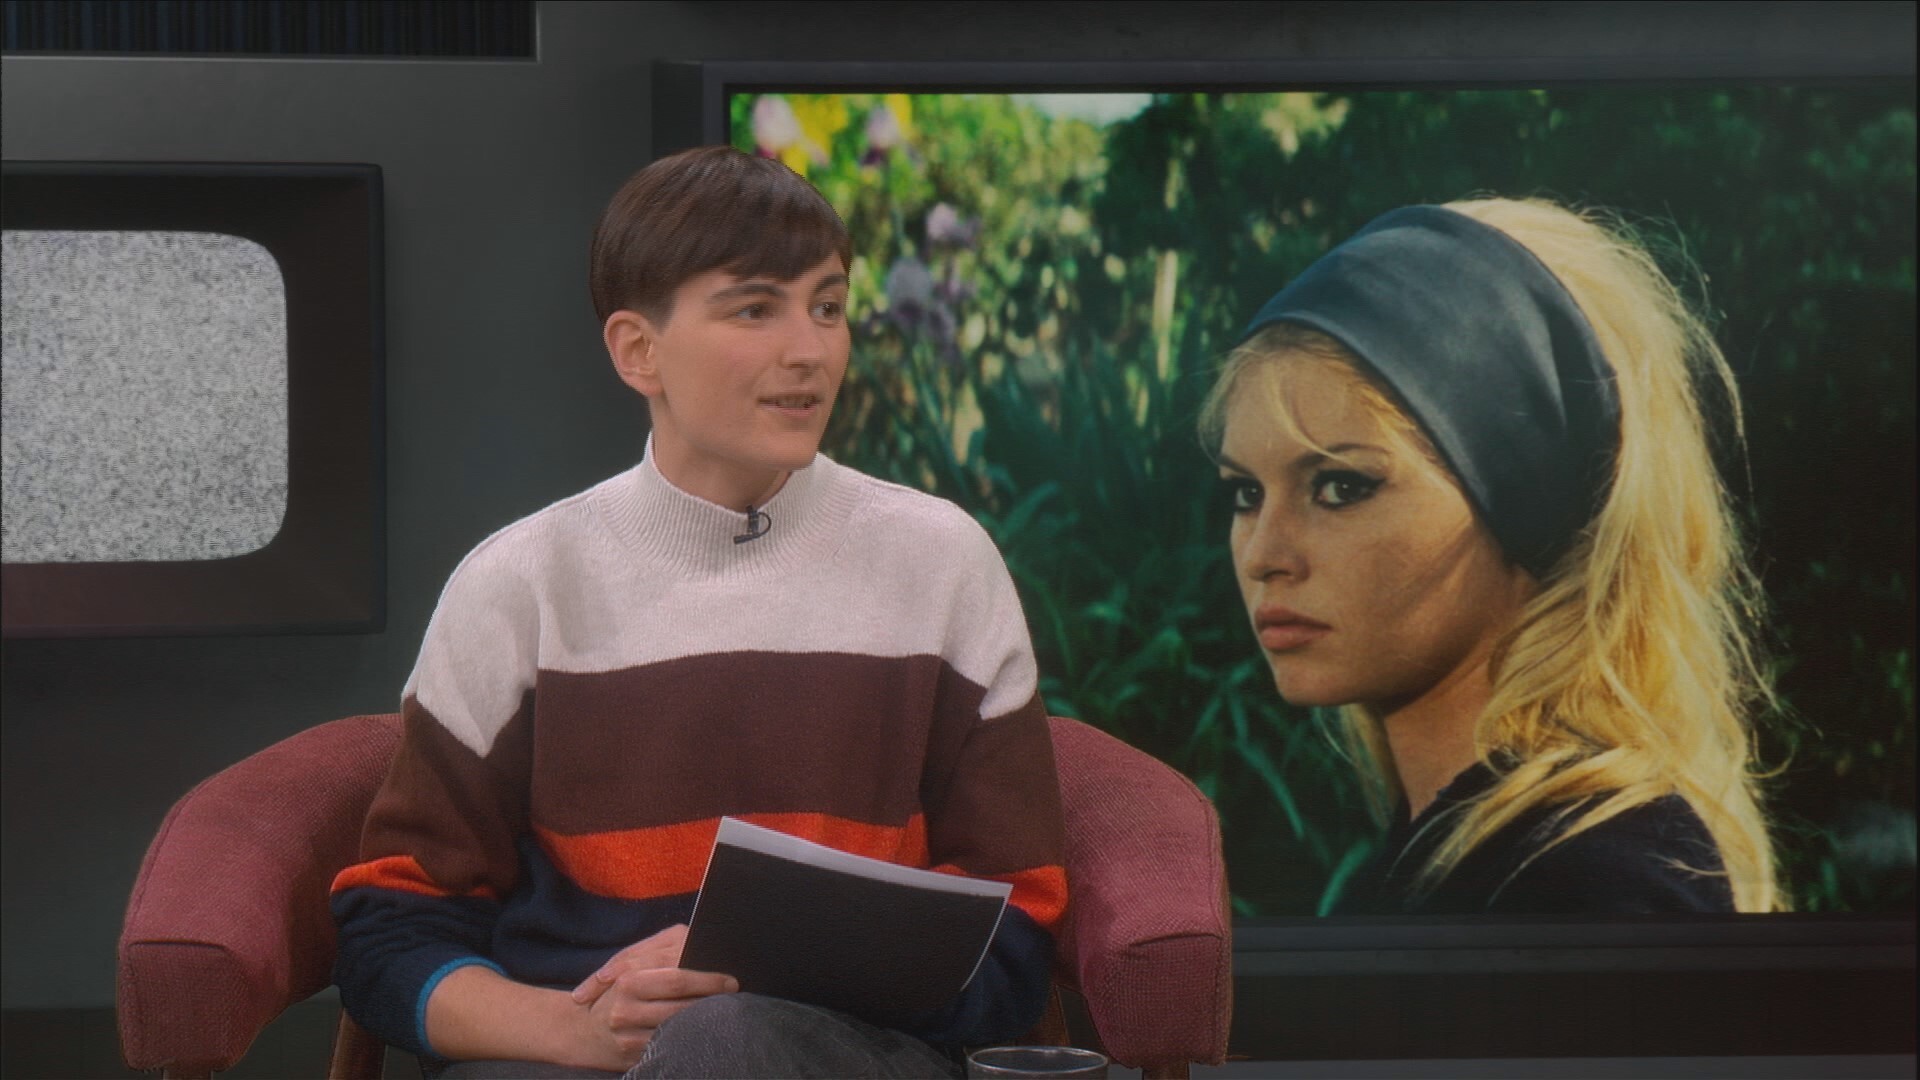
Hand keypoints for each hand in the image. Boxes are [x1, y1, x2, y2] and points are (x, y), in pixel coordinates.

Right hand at [570, 924, 738, 1064]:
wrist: (578, 1028)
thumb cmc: (613, 988)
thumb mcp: (629, 960)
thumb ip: (660, 950)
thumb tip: (699, 946)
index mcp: (628, 979)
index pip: (677, 979)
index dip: (707, 979)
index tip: (730, 979)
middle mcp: (626, 1009)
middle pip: (681, 1006)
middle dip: (712, 1000)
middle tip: (733, 993)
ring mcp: (629, 1036)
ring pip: (678, 1029)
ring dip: (704, 1020)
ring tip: (722, 1011)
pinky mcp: (633, 1057)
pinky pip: (668, 1047)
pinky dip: (687, 1038)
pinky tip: (700, 1031)